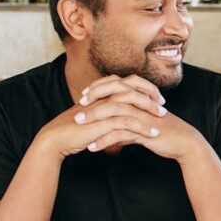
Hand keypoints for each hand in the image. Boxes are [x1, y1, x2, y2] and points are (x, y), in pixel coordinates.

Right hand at [31, 75, 162, 158]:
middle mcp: (103, 95)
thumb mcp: (95, 116)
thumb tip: (122, 113)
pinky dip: (142, 128)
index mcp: (102, 92)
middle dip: (151, 94)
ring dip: (150, 110)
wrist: (57, 139)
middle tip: (163, 105)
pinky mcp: (102, 122)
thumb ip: (108, 111)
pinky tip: (153, 134)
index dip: (145, 87)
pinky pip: (127, 122)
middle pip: (133, 86)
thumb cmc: (76, 128)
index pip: (128, 82)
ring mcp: (102, 107)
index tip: (157, 97)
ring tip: (162, 118)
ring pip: (132, 102)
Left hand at [78, 75, 204, 159]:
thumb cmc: (167, 134)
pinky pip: (120, 134)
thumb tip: (117, 133)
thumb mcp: (146, 126)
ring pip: (113, 113)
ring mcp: (143, 116)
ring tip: (79, 127)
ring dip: (94, 120)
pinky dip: (104, 140)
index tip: (84, 97)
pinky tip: (93, 148)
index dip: (99, 89)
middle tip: (77, 110)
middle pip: (112, 95)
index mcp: (141, 98)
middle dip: (92, 102)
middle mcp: (141, 104)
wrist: (185, 143)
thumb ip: (131, 126)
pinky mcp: (144, 131)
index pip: (116, 86)